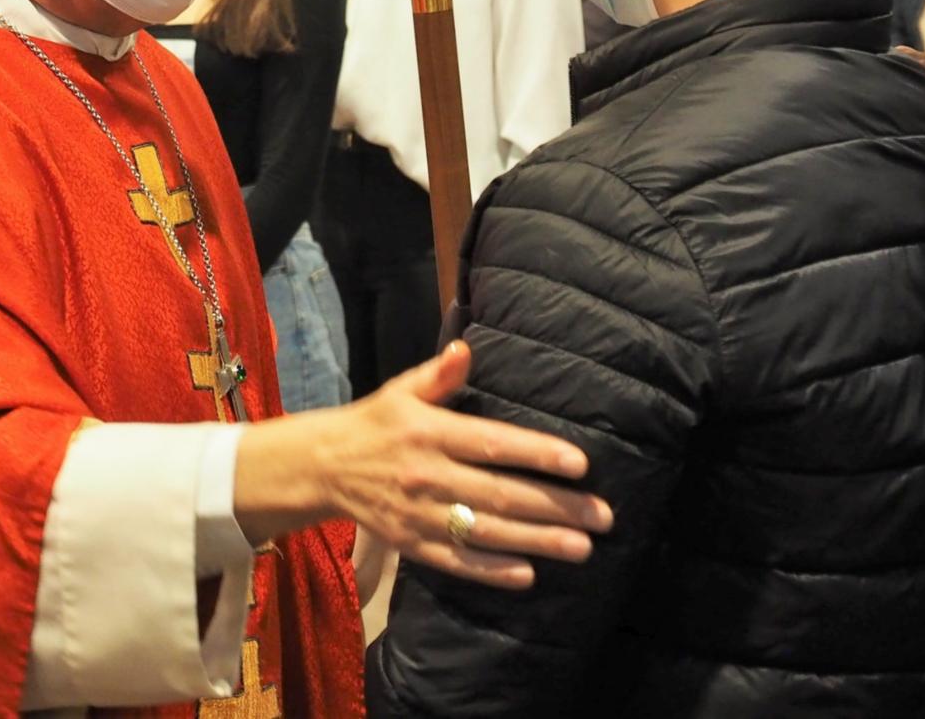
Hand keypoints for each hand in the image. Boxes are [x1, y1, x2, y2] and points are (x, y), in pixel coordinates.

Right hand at [235, 342, 611, 589]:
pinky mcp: (411, 544)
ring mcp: (419, 514)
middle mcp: (427, 474)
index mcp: (429, 432)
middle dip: (556, 506)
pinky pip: (456, 561)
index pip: (492, 444)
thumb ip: (438, 374)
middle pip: (500, 494)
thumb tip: (465, 349)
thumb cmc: (375, 423)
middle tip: (602, 516)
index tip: (580, 463)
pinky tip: (528, 574)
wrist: (322, 466)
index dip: (537, 453)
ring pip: (486, 532)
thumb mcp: (403, 390)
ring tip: (582, 547)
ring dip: (537, 541)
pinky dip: (492, 569)